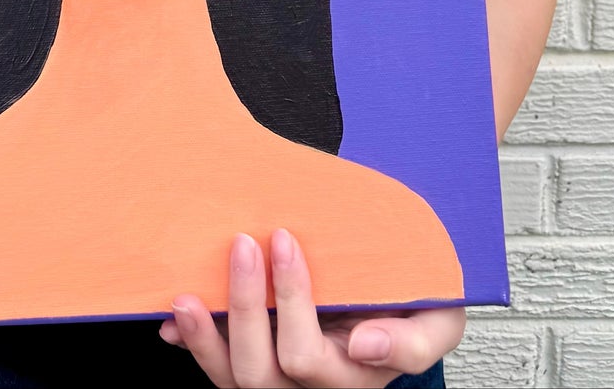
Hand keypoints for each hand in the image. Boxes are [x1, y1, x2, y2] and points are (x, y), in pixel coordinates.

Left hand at [160, 229, 464, 386]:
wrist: (397, 317)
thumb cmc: (413, 313)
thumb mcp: (436, 324)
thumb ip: (412, 342)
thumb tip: (364, 345)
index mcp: (352, 378)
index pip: (306, 355)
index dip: (290, 300)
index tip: (285, 239)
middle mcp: (311, 388)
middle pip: (262, 369)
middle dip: (246, 302)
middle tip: (245, 241)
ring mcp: (280, 384)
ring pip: (233, 377)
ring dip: (206, 335)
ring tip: (188, 294)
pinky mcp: (256, 372)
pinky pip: (219, 372)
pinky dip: (195, 345)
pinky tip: (176, 321)